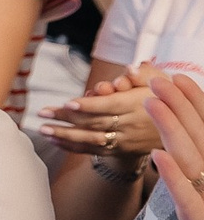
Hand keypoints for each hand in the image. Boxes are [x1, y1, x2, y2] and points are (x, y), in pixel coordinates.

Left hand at [43, 68, 163, 161]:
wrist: (176, 126)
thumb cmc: (161, 96)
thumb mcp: (159, 81)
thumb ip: (143, 74)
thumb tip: (131, 69)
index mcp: (136, 106)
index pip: (109, 106)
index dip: (88, 105)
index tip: (68, 102)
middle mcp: (129, 125)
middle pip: (94, 122)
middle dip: (67, 118)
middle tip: (42, 113)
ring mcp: (124, 141)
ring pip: (91, 139)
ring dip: (65, 135)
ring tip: (43, 130)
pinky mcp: (120, 150)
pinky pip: (94, 150)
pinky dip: (73, 147)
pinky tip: (55, 142)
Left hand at [144, 72, 203, 219]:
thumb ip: (196, 162)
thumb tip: (172, 144)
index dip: (193, 103)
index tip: (177, 78)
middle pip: (198, 136)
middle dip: (178, 105)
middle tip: (156, 79)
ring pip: (190, 157)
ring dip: (171, 128)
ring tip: (150, 102)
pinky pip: (186, 196)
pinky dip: (173, 175)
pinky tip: (158, 155)